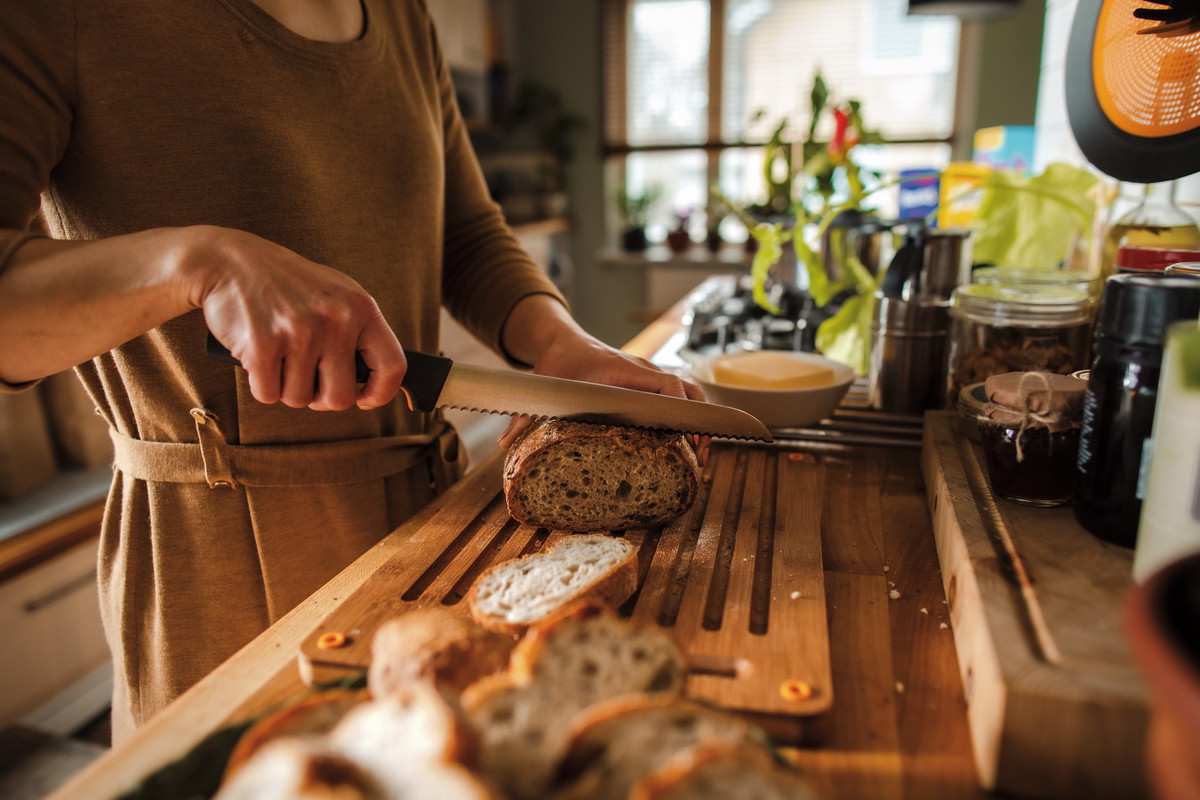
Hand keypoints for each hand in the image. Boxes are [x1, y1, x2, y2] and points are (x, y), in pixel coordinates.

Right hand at [188, 226, 405, 410]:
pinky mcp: (262, 347)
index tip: (364, 399)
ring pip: (300, 399)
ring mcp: (300, 333)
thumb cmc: (284, 283)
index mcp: (361, 306)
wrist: (227, 260)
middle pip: (340, 398)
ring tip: (278, 354)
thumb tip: (375, 379)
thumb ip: (358, 330)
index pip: (393, 366)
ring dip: (286, 387)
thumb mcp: (334, 293)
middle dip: (320, 397)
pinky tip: (258, 355)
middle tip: (305, 376)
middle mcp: (335, 320)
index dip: (380, 393)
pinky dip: (260, 384)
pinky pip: (268, 395)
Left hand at [497, 334, 709, 461]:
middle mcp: (642, 371)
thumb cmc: (557, 364)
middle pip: (687, 389)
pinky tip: (688, 440)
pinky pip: (678, 395)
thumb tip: (503, 443)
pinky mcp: (649, 383)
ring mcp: (649, 376)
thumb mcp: (542, 388)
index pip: (664, 384)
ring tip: (702, 451)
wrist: (563, 341)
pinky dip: (689, 414)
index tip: (687, 433)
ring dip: (699, 418)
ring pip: (688, 391)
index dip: (679, 408)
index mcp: (623, 370)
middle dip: (700, 419)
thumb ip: (524, 415)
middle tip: (702, 453)